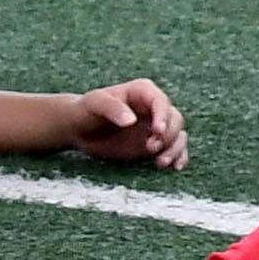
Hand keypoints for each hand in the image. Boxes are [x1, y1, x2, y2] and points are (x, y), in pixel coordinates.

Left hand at [65, 79, 185, 169]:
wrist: (80, 129)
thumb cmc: (86, 110)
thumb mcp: (94, 103)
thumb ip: (112, 108)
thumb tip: (131, 121)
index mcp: (144, 92)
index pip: (161, 102)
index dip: (163, 116)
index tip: (158, 131)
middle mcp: (155, 108)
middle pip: (175, 120)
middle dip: (167, 136)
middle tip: (150, 148)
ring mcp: (157, 127)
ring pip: (178, 135)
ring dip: (174, 149)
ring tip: (161, 163)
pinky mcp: (157, 144)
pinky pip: (176, 149)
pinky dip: (179, 157)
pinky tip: (175, 167)